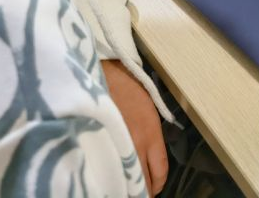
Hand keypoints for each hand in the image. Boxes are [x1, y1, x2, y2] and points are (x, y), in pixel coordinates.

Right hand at [100, 60, 167, 195]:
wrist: (101, 72)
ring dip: (126, 187)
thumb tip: (148, 161)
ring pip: (126, 181)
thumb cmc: (126, 87)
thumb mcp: (148, 110)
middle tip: (137, 190)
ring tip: (123, 187)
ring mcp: (116, 145)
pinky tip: (109, 179)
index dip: (157, 185)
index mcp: (151, 133)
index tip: (154, 189)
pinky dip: (110, 179)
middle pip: (143, 182)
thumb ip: (150, 137)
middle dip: (142, 190)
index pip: (160, 172)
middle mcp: (136, 143)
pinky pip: (108, 171)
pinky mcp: (98, 143)